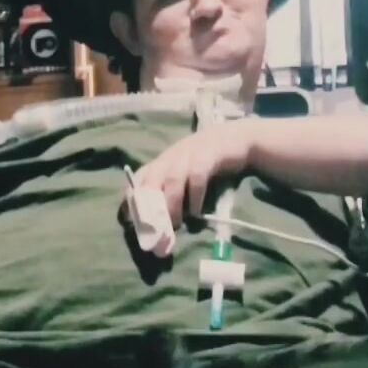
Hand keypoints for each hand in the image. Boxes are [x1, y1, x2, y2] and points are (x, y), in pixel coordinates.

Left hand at [126, 120, 254, 233]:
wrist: (237, 137)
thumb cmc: (208, 162)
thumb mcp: (185, 174)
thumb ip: (172, 194)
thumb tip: (160, 224)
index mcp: (162, 162)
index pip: (137, 179)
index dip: (131, 200)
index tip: (130, 222)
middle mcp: (171, 157)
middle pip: (149, 180)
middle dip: (148, 206)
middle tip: (152, 230)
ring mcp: (188, 155)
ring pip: (172, 180)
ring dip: (171, 205)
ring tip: (175, 225)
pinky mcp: (208, 157)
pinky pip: (197, 177)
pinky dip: (195, 197)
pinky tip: (197, 212)